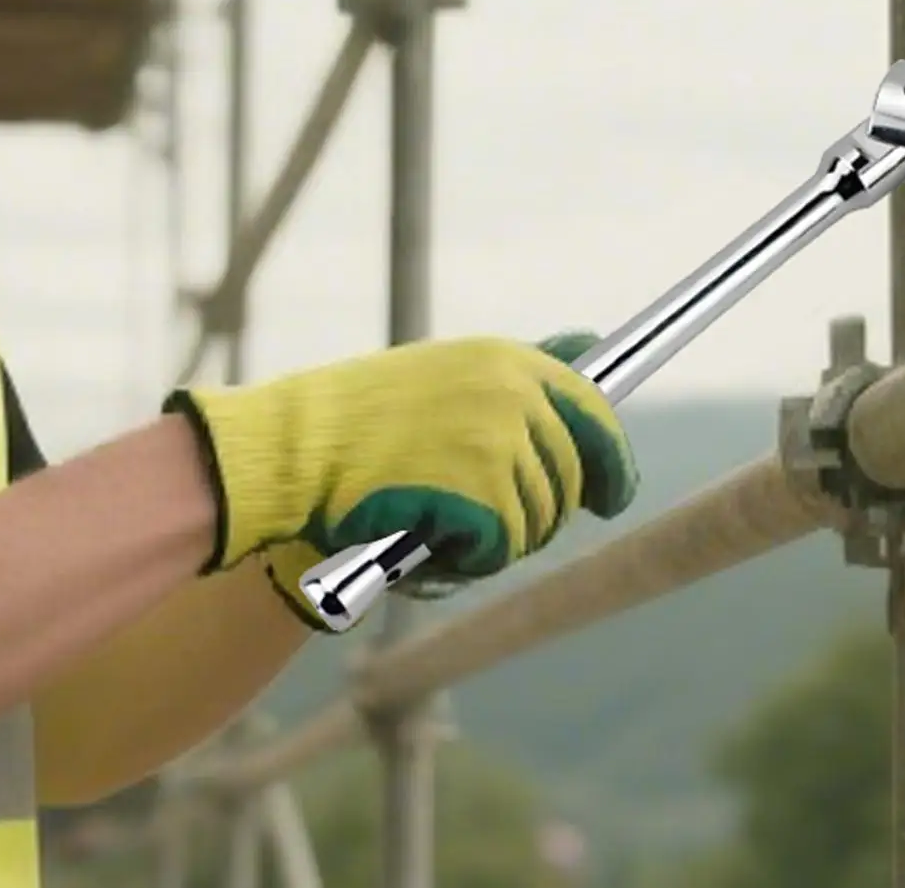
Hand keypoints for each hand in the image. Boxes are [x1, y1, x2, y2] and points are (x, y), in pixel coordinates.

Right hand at [164, 332, 634, 631]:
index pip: (590, 407)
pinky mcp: (481, 495)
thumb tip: (590, 346)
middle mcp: (514, 393)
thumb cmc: (359, 423)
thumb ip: (517, 371)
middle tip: (487, 526)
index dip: (610, 460)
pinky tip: (423, 538)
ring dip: (496, 539)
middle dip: (541, 513)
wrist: (291, 451)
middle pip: (570, 477)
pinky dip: (467, 558)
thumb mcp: (446, 374)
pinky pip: (502, 548)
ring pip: (537, 519)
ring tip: (438, 522)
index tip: (613, 496)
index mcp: (507, 359)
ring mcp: (500, 443)